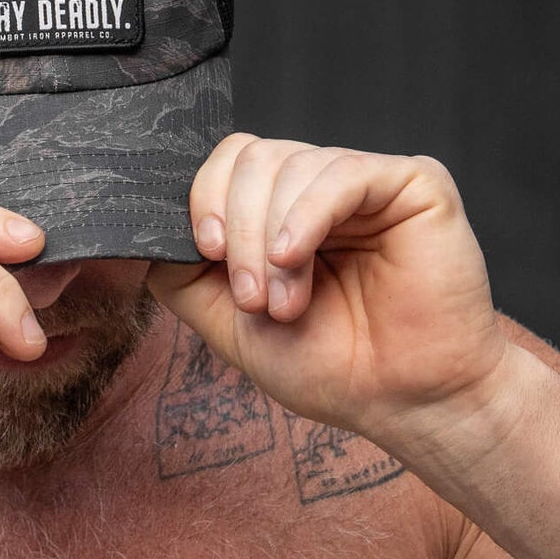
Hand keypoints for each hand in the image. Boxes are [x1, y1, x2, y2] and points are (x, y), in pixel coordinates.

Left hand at [146, 138, 512, 448]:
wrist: (402, 400)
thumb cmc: (330, 366)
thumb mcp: (229, 323)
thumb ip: (184, 275)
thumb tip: (146, 233)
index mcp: (281, 212)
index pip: (229, 163)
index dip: (205, 198)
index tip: (205, 253)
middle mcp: (321, 189)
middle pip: (251, 158)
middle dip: (237, 232)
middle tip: (257, 301)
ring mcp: (366, 182)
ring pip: (289, 165)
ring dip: (271, 241)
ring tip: (288, 303)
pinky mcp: (413, 183)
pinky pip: (340, 174)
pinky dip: (305, 216)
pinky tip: (295, 258)